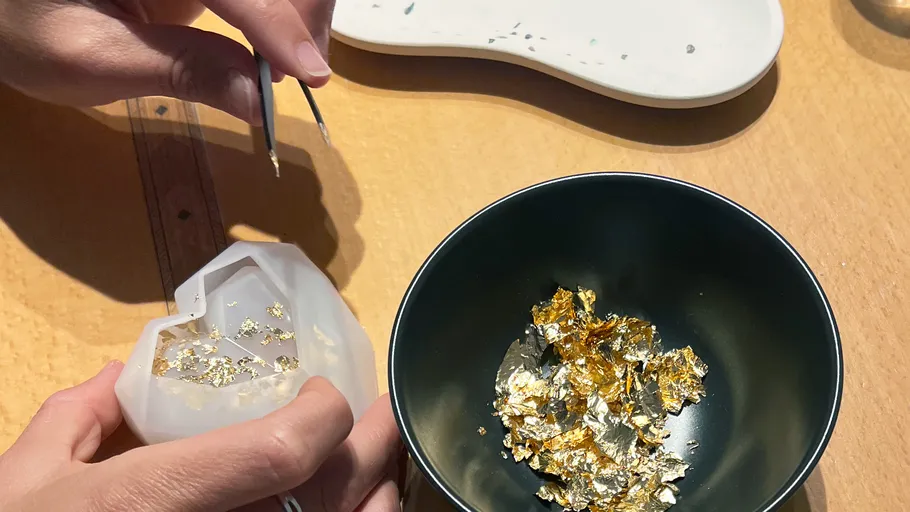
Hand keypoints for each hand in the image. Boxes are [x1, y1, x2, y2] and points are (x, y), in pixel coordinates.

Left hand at [0, 0, 335, 123]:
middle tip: (302, 73)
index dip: (276, 21)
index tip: (309, 74)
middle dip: (300, 12)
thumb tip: (259, 100)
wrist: (4, 10)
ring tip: (288, 65)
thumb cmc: (24, 28)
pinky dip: (281, 17)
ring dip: (298, 14)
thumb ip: (181, 69)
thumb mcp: (92, 56)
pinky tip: (275, 49)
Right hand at [0, 361, 402, 511]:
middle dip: (372, 440)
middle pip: (334, 487)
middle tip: (381, 414)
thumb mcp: (29, 484)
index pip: (282, 449)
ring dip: (377, 491)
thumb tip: (113, 377)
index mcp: (163, 497)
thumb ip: (77, 421)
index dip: (323, 412)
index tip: (321, 391)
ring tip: (377, 464)